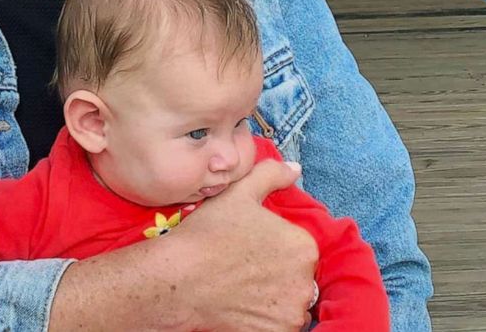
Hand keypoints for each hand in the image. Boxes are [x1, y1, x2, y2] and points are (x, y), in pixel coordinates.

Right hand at [161, 160, 317, 331]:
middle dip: (278, 275)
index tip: (252, 250)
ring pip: (290, 303)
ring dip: (274, 299)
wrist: (179, 279)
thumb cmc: (208, 235)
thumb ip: (272, 175)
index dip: (275, 249)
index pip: (299, 250)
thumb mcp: (239, 193)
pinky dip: (266, 319)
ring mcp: (292, 311)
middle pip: (297, 278)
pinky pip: (280, 325)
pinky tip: (243, 306)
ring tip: (243, 289)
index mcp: (303, 245)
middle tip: (245, 269)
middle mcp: (305, 281)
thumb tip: (295, 169)